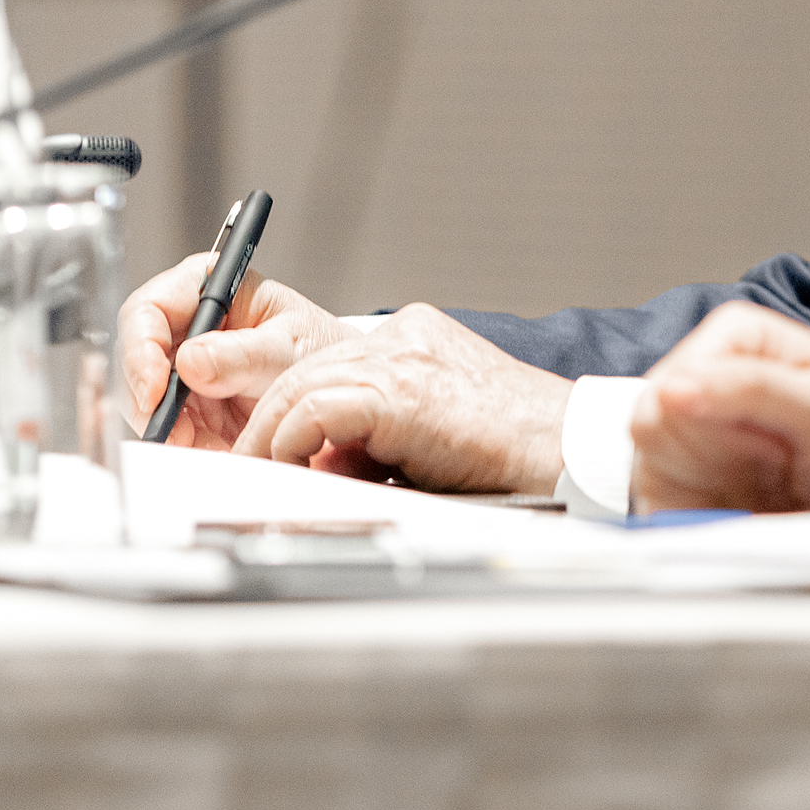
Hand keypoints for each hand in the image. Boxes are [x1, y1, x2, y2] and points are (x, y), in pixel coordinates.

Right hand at [118, 255, 352, 449]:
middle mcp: (183, 325)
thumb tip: (190, 360)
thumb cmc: (316, 349)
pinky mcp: (182, 403)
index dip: (140, 348)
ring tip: (195, 440)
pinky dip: (177, 440)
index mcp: (205, 288)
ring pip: (139, 397)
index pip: (147, 309)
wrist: (331, 390)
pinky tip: (202, 447)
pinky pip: (161, 425)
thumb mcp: (289, 348)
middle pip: (132, 357)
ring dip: (162, 424)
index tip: (156, 387)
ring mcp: (178, 366)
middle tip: (170, 428)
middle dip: (146, 397)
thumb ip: (244, 355)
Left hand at [233, 304, 570, 492]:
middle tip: (245, 462)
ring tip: (255, 473)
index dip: (293, 404)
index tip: (274, 443)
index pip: (330, 360)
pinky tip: (291, 470)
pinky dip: (292, 443)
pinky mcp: (400, 391)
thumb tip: (326, 461)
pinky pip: (316, 410)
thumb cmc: (514, 450)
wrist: (565, 449)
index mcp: (416, 337)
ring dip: (269, 436)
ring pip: (298, 383)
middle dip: (266, 419)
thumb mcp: (435, 429)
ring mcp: (402, 358)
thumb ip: (382, 431)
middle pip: (303, 366)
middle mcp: (405, 336)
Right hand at [629, 302, 809, 518]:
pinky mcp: (679, 482)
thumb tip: (673, 388)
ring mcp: (684, 433)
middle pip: (652, 425)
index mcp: (735, 337)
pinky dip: (704, 518)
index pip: (675, 382)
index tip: (779, 446)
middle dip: (718, 460)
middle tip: (778, 465)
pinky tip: (748, 507)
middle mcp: (700, 378)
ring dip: (715, 490)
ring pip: (651, 469)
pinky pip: (659, 507)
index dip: (722, 426)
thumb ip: (753, 389)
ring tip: (770, 481)